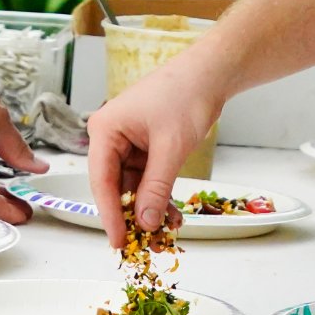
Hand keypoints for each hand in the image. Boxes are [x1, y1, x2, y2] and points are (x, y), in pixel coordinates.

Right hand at [87, 56, 225, 247]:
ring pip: (133, 183)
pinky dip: (159, 193)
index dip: (110, 214)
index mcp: (105, 130)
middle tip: (143, 242)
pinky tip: (172, 212)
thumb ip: (156, 187)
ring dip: (149, 205)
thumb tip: (144, 222)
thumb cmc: (187, 96)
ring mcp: (128, 140)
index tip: (118, 241)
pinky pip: (147, 175)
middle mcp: (111, 135)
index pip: (102, 181)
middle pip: (115, 184)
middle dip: (131, 212)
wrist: (212, 72)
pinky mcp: (145, 144)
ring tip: (166, 229)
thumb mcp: (171, 148)